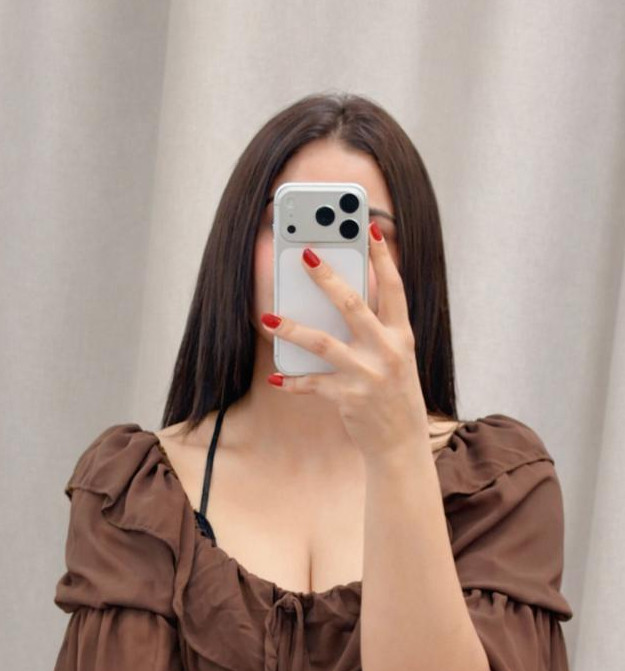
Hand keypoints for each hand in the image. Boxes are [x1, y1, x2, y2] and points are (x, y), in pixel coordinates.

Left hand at [261, 222, 430, 463]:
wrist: (401, 444)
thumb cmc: (394, 396)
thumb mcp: (396, 358)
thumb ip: (376, 331)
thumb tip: (338, 303)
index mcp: (401, 336)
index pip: (394, 287)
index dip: (382, 256)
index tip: (369, 227)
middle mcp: (387, 350)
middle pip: (352, 304)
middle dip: (326, 277)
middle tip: (304, 255)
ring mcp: (367, 374)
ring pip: (322, 342)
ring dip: (292, 329)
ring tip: (269, 318)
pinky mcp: (348, 397)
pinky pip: (312, 384)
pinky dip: (293, 381)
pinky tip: (277, 378)